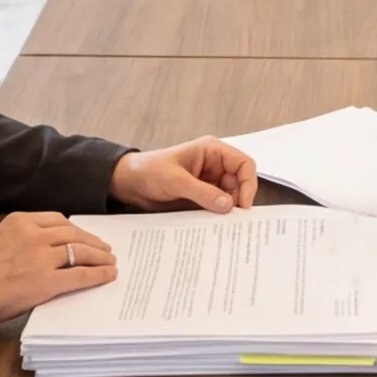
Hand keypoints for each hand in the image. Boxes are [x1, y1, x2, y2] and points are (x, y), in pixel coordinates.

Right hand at [0, 211, 113, 327]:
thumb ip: (20, 239)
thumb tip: (45, 249)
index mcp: (19, 221)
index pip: (58, 220)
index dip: (76, 229)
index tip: (84, 235)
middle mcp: (33, 234)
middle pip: (73, 234)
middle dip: (92, 242)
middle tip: (105, 249)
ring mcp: (41, 257)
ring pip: (81, 251)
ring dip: (100, 257)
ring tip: (110, 261)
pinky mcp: (47, 282)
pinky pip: (80, 275)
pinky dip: (98, 274)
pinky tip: (107, 276)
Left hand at [112, 139, 258, 213]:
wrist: (128, 183)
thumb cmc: (149, 171)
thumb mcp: (175, 181)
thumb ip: (202, 192)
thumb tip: (228, 206)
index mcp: (212, 151)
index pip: (243, 164)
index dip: (248, 184)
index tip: (243, 206)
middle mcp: (214, 165)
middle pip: (239, 183)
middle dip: (238, 200)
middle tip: (233, 221)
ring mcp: (208, 181)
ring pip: (230, 196)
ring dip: (227, 210)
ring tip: (223, 225)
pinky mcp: (201, 195)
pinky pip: (217, 206)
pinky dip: (217, 216)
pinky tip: (214, 225)